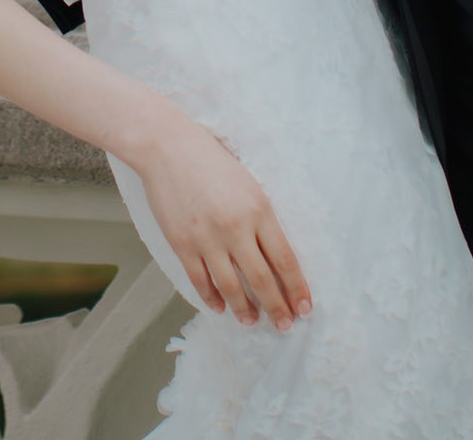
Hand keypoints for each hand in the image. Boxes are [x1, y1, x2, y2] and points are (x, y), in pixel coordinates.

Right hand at [130, 113, 311, 330]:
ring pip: (231, 287)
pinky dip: (212, 298)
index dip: (297, 288)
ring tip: (252, 322)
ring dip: (245, 309)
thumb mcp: (249, 184)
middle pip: (262, 279)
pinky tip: (221, 307)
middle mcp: (235, 228)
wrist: (168, 147)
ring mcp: (207, 239)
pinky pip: (201, 280)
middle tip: (284, 326)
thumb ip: (262, 218)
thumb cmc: (211, 160)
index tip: (305, 307)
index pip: (285, 260)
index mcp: (259, 210)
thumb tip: (275, 255)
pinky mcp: (182, 244)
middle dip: (277, 307)